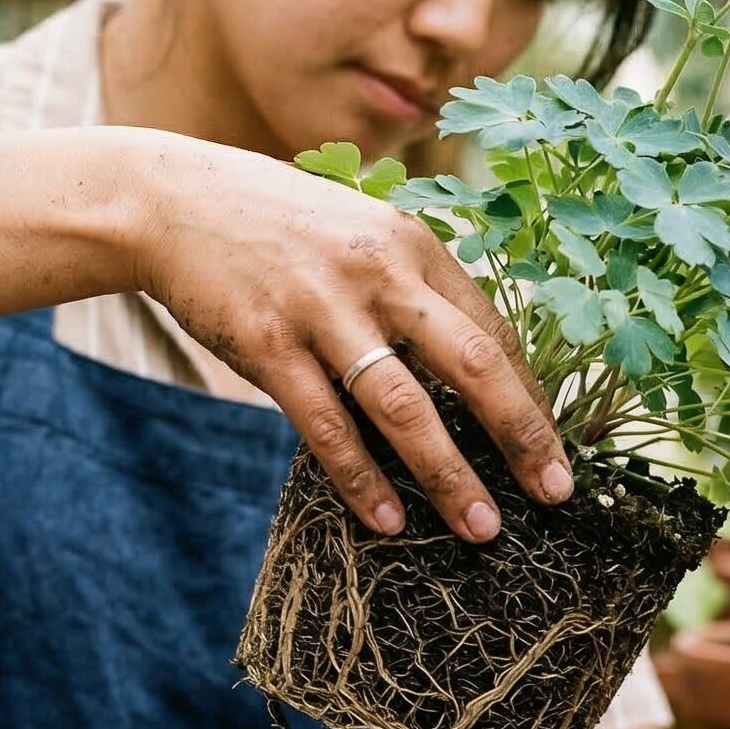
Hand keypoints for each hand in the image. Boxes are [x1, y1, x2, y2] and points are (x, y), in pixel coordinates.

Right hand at [128, 135, 571, 542]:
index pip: (492, 330)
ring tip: (481, 528)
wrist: (174, 201)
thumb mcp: (358, 231)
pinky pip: (327, 427)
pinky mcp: (268, 345)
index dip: (530, 395)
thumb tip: (469, 363)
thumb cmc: (277, 226)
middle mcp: (377, 272)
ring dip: (450, 475)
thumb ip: (409, 286)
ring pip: (404, 407)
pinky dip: (363, 479)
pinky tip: (388, 520)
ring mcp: (322, 310)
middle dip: (521, 435)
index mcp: (411, 244)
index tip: (555, 448)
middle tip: (554, 493)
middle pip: (472, 364)